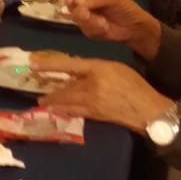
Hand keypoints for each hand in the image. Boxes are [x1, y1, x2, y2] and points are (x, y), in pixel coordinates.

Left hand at [35, 56, 174, 133]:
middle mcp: (91, 86)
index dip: (49, 65)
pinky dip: (64, 111)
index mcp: (97, 69)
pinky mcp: (94, 115)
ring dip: (53, 102)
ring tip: (43, 102)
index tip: (32, 64)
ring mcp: (91, 102)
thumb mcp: (115, 67)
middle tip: (37, 91)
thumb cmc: (134, 85)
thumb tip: (77, 70)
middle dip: (50, 91)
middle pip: (64, 88)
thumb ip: (96, 67)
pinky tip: (57, 110)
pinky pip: (74, 112)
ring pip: (66, 102)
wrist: (148, 109)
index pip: (69, 65)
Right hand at [62, 0, 161, 59]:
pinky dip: (96, 30)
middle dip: (80, 12)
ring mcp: (85, 17)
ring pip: (76, 19)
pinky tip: (105, 28)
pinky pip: (85, 30)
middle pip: (70, 6)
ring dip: (91, 22)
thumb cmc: (125, 8)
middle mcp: (84, 3)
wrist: (135, 27)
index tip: (73, 3)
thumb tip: (76, 1)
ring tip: (104, 23)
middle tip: (89, 16)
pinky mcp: (88, 30)